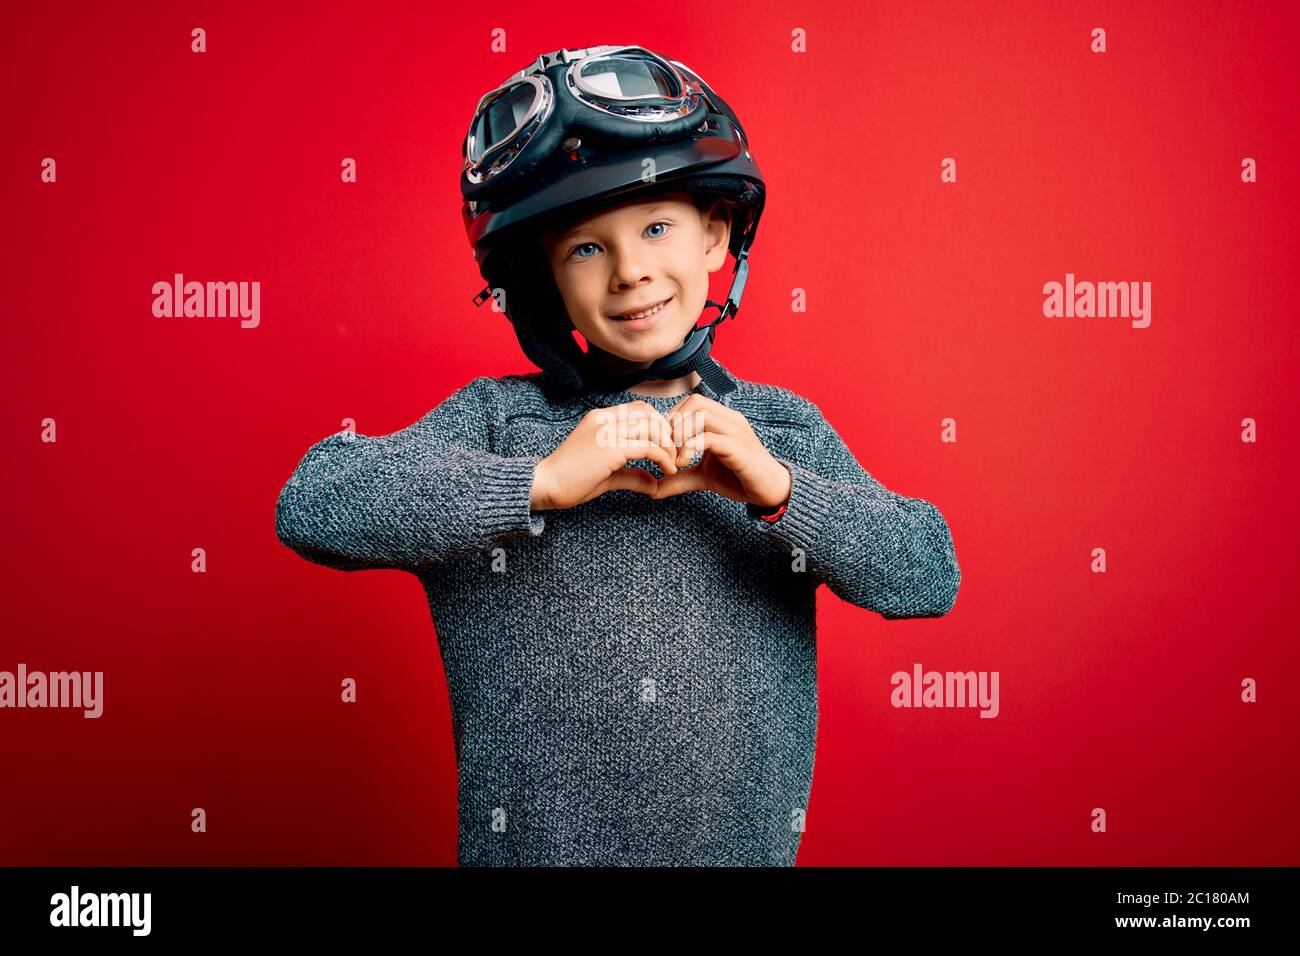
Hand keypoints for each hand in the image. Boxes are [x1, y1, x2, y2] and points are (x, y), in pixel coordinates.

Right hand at [530, 400, 680, 510]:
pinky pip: (648, 447)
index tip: (666, 446)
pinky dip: (663, 458)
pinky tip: (668, 471)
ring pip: (652, 427)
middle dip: (667, 432)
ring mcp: (607, 431)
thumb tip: (655, 484)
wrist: (546, 485)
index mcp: (600, 418)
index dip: (658, 424)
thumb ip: (632, 474)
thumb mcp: (608, 475)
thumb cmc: (572, 480)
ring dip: (669, 445)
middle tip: (675, 453)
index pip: (639, 409)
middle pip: (649, 413)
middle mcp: (604, 418)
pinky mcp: (611, 448)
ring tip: (673, 463)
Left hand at [652, 395, 792, 508]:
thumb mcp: (702, 477)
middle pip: (693, 401)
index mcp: (722, 419)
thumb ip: (680, 478)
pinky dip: (690, 448)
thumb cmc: (739, 478)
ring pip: (700, 414)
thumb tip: (653, 489)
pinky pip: (709, 437)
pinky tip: (684, 464)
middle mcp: (729, 419)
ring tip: (676, 458)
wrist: (770, 491)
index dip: (672, 420)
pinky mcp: (738, 448)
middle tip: (668, 450)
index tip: (666, 445)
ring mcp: (736, 431)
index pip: (690, 401)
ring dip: (681, 434)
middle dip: (674, 424)